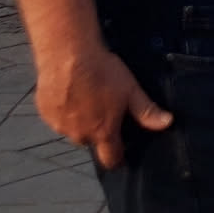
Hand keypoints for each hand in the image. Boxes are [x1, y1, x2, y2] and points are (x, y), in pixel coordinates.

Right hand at [36, 45, 170, 169]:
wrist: (67, 52)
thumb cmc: (102, 71)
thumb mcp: (131, 89)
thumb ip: (147, 111)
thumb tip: (167, 123)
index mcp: (102, 132)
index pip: (110, 160)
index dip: (118, 156)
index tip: (121, 147)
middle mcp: (79, 135)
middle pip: (92, 141)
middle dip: (98, 130)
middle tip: (104, 107)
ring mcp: (59, 125)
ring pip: (73, 129)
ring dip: (80, 120)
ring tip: (86, 95)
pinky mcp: (45, 112)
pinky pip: (57, 117)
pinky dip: (64, 109)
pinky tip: (69, 91)